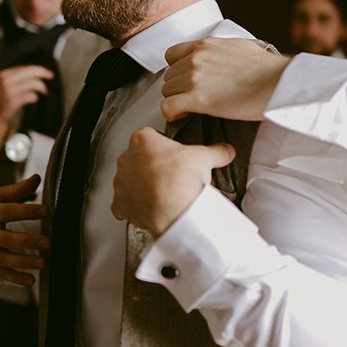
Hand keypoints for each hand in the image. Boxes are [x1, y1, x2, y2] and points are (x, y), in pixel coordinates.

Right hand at [0, 65, 53, 119]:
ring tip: (43, 91)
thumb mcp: (4, 87)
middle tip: (50, 77)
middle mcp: (5, 80)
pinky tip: (34, 99)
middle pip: (30, 71)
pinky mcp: (12, 100)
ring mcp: (8, 89)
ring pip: (33, 83)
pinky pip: (31, 96)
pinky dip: (34, 97)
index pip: (25, 67)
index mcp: (3, 74)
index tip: (46, 73)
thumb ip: (16, 80)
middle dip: (43, 73)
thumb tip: (35, 75)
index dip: (38, 69)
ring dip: (41, 87)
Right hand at [0, 175, 49, 284]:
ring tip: (42, 262)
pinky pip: (0, 273)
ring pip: (4, 259)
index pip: (8, 212)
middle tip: (47, 242)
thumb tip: (37, 178)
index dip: (26, 211)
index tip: (45, 211)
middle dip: (27, 241)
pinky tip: (31, 280)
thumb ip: (17, 190)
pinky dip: (15, 279)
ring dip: (24, 263)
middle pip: (6, 239)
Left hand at [111, 127, 234, 236]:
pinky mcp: (121, 203)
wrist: (174, 210)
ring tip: (161, 192)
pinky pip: (122, 203)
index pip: (151, 136)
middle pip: (138, 157)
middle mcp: (127, 158)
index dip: (164, 145)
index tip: (173, 154)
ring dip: (141, 184)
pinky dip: (132, 205)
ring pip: (129, 179)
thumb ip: (216, 151)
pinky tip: (146, 207)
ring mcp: (122, 181)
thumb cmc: (181, 180)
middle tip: (170, 174)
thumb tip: (225, 151)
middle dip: (151, 164)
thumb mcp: (205, 157)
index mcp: (143, 140)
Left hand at [161, 39, 290, 121]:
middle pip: (169, 76)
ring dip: (176, 101)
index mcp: (205, 46)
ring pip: (167, 92)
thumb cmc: (266, 68)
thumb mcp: (239, 46)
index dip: (176, 69)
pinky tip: (182, 116)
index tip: (183, 79)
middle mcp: (195, 59)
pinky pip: (168, 107)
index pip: (171, 55)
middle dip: (178, 88)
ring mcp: (194, 78)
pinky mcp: (196, 99)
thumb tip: (222, 57)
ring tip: (190, 108)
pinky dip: (172, 114)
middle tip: (190, 98)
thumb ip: (221, 51)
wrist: (276, 81)